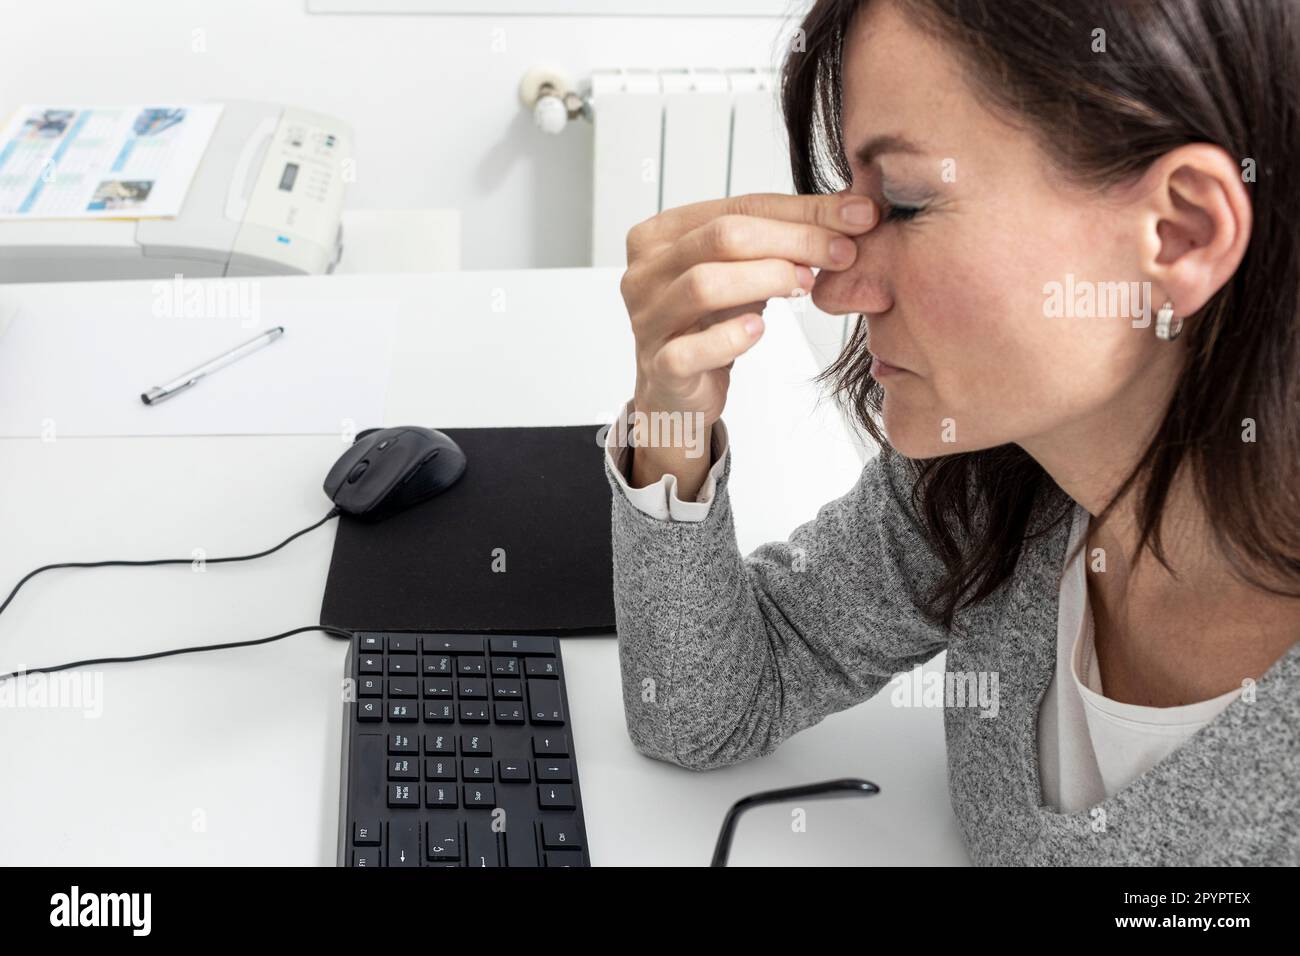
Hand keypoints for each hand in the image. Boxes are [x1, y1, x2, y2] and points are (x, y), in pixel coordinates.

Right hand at [618, 191, 877, 494]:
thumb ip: (785, 238)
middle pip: (721, 238)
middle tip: (843, 252)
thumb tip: (858, 213)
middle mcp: (644, 272)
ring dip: (766, 279)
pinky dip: (730, 338)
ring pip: (703, 284)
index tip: (860, 217)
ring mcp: (646, 321)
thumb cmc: (712, 322)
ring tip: (807, 284)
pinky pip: (690, 350)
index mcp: (661, 235)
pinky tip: (760, 329)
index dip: (803, 211)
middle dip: (793, 240)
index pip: (739, 208)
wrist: (678, 391)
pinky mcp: (658, 368)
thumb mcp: (745, 271)